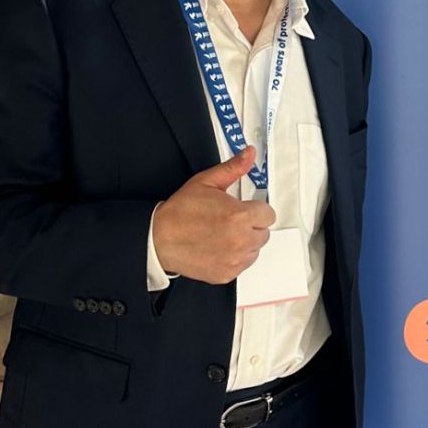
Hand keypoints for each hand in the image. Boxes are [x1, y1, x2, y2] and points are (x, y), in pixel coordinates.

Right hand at [151, 146, 276, 284]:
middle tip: (229, 220)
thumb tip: (249, 154)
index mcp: (239, 216)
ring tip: (223, 234)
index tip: (243, 209)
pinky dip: (235, 257)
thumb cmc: (180, 211)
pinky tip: (218, 247)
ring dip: (245, 242)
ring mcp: (235, 260)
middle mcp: (241, 240)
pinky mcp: (227, 274)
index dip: (255, 209)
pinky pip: (243, 264)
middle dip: (251, 225)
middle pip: (264, 232)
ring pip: (255, 250)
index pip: (268, 214)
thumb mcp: (206, 182)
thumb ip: (233, 168)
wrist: (159, 239)